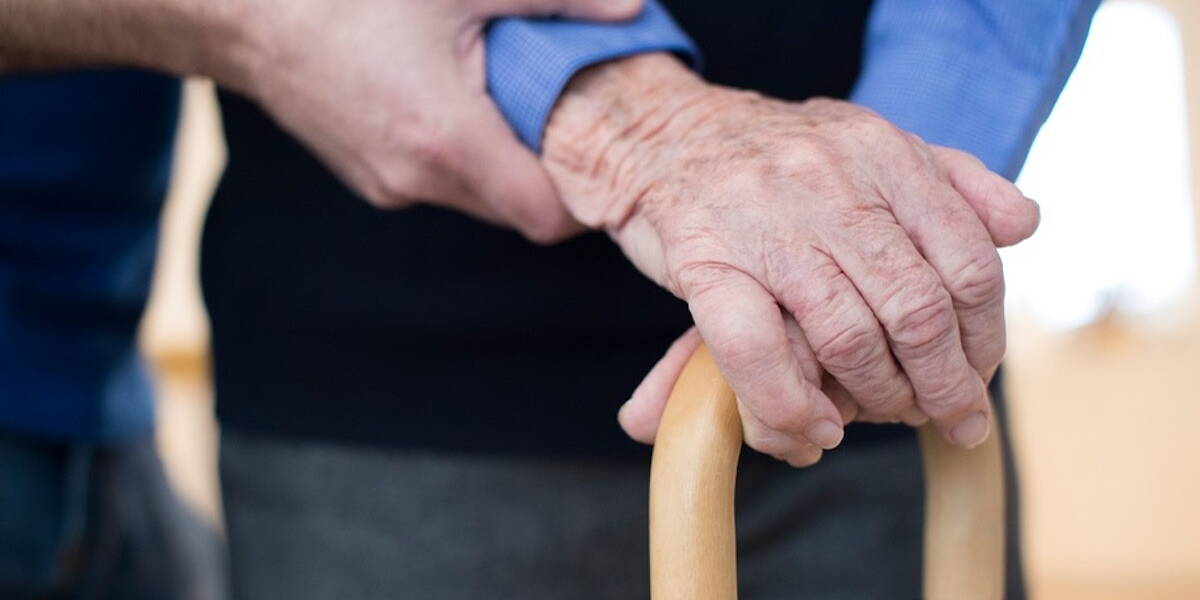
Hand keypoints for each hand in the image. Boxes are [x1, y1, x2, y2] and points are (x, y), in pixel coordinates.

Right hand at [231, 0, 641, 241]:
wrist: (242, 16)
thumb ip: (558, 2)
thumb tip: (633, 10)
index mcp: (448, 141)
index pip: (547, 219)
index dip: (586, 199)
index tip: (602, 156)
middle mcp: (418, 181)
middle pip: (517, 210)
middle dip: (548, 171)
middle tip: (564, 114)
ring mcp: (388, 187)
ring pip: (478, 198)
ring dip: (503, 161)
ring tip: (509, 99)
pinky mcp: (369, 179)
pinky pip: (439, 185)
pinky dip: (462, 156)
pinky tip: (456, 100)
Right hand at [541, 54, 1039, 464]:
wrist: (663, 134)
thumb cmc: (775, 157)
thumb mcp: (870, 144)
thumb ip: (953, 179)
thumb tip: (1024, 225)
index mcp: (883, 152)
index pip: (967, 259)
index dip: (984, 334)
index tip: (978, 374)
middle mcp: (831, 182)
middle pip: (917, 308)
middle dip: (946, 383)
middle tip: (951, 417)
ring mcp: (766, 225)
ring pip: (848, 337)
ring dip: (878, 399)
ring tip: (882, 418)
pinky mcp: (706, 263)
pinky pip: (759, 352)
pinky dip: (792, 405)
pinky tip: (815, 429)